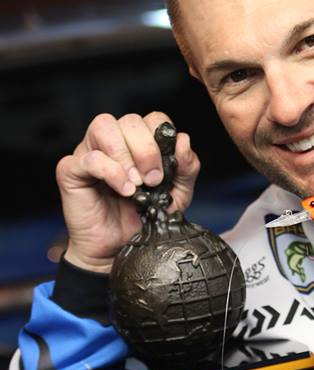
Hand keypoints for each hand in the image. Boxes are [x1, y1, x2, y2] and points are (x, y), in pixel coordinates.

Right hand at [56, 112, 199, 272]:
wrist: (118, 250)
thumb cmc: (143, 219)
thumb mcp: (177, 196)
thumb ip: (186, 168)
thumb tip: (183, 140)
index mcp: (138, 142)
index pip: (152, 118)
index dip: (162, 139)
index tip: (165, 171)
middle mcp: (113, 142)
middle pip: (129, 120)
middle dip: (146, 149)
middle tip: (152, 180)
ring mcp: (89, 152)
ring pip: (103, 126)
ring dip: (125, 154)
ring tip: (136, 184)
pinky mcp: (71, 171)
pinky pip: (89, 158)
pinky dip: (111, 172)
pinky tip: (124, 191)